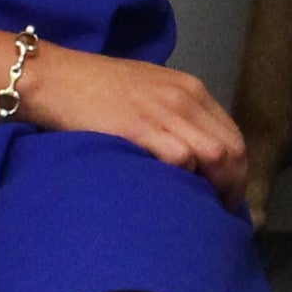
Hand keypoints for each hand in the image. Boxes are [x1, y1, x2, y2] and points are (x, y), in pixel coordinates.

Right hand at [21, 45, 248, 206]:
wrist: (55, 78)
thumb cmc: (94, 89)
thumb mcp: (147, 92)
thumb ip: (174, 116)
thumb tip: (192, 155)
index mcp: (190, 89)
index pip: (233, 135)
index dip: (237, 171)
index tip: (228, 196)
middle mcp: (185, 98)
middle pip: (232, 149)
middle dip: (233, 186)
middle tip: (219, 212)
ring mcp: (164, 111)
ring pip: (215, 156)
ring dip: (215, 189)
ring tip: (203, 212)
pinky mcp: (141, 128)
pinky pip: (181, 159)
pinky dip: (184, 181)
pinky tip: (175, 198)